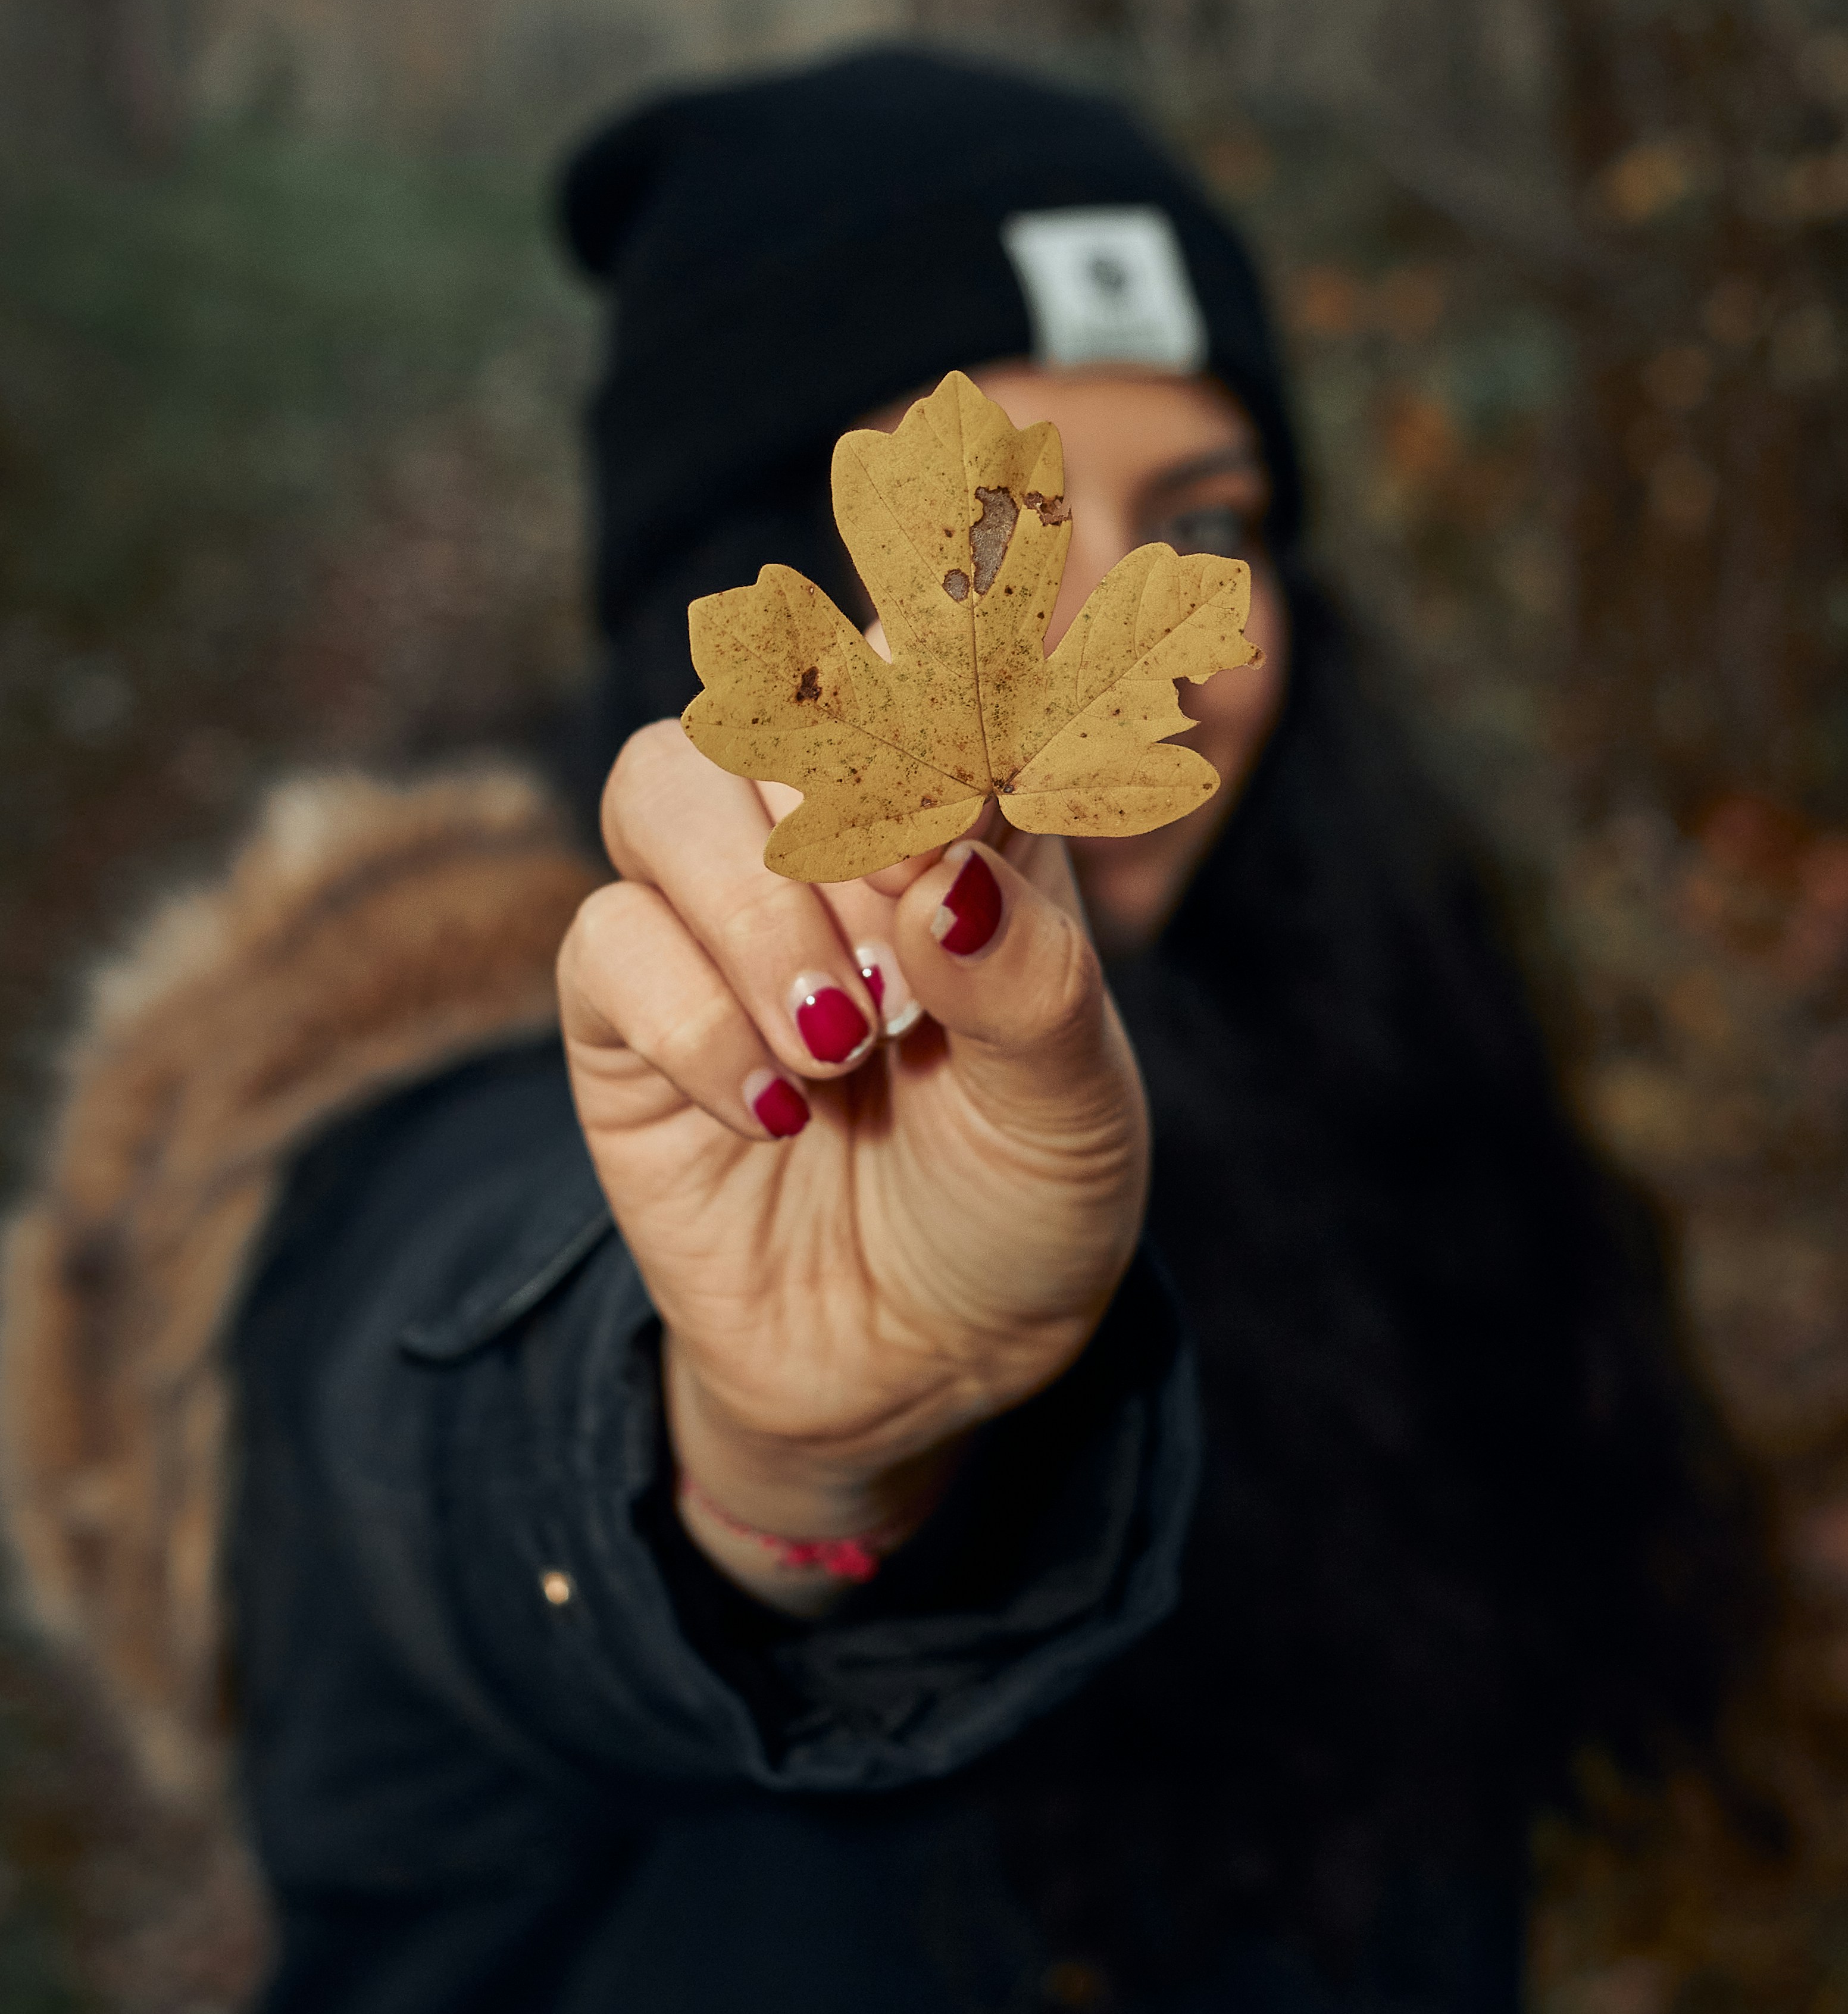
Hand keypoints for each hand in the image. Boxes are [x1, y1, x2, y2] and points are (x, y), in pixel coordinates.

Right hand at [557, 721, 1149, 1605]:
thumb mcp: (1075, 1113)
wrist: (922, 1360)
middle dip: (845, 795)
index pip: (931, 653)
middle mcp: (829, 830)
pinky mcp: (622, 1011)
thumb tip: (947, 882)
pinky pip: (606, 939)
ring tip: (840, 1041)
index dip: (938, 663)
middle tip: (910, 946)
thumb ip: (1034, 987)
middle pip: (777, 681)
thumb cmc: (1015, 1200)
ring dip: (756, 901)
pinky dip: (694, 1019)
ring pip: (665, 777)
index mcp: (965, 809)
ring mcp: (712, 912)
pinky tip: (774, 1111)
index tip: (968, 766)